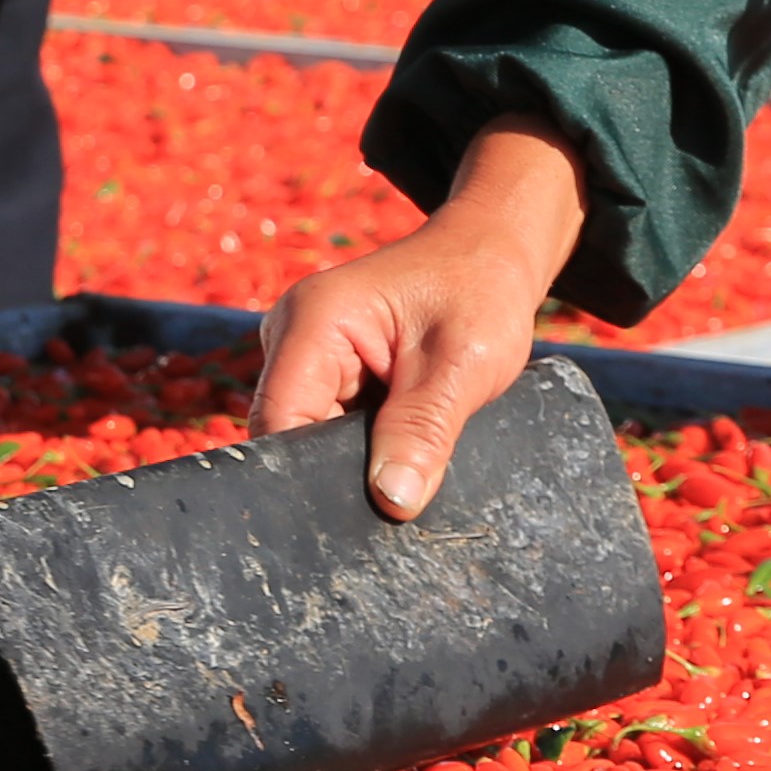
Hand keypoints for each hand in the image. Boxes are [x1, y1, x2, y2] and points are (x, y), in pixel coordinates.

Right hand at [254, 121, 589, 520]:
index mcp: (313, 320)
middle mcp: (294, 336)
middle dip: (335, 472)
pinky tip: (402, 449)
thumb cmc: (479, 290)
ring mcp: (308, 355)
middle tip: (397, 496)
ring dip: (353, 460)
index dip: (305, 475)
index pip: (279, 420)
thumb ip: (423, 431)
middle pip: (289, 435)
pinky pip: (330, 428)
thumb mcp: (462, 365)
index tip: (354, 514)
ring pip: (310, 438)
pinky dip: (364, 448)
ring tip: (408, 463)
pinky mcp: (328, 372)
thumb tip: (393, 501)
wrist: (491, 256)